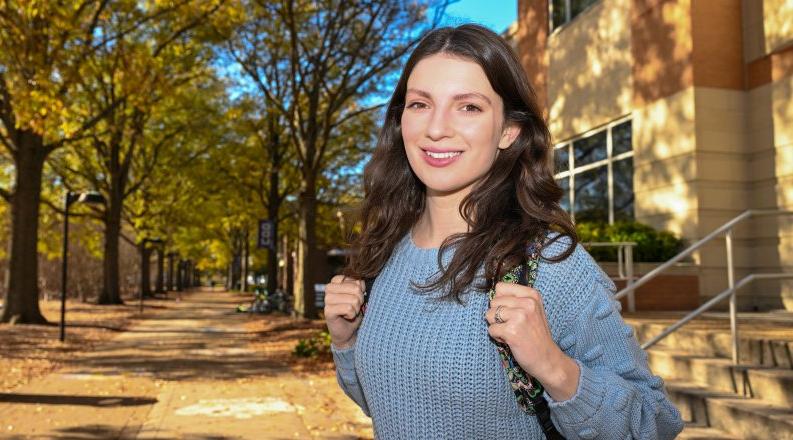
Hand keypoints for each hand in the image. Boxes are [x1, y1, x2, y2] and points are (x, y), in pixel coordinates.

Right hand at [324, 275, 364, 348]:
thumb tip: (360, 285)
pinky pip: (348, 309)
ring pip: (353, 299)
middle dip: (360, 300)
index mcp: (336, 281)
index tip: (356, 297)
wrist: (348, 330)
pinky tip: (346, 317)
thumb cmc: (354, 310)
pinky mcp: (327, 311)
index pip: (357, 280)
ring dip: (356, 309)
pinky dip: (352, 315)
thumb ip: (360, 286)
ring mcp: (327, 299)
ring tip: (350, 312)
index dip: (361, 291)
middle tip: (354, 307)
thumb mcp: (360, 294)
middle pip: (356, 289)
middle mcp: (329, 287)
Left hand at [485, 282, 579, 400]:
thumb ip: (515, 299)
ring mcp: (520, 316)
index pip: (500, 287)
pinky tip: (511, 341)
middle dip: (498, 316)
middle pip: (493, 302)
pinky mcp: (512, 331)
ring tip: (511, 332)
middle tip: (513, 326)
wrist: (547, 359)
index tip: (513, 313)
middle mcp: (527, 303)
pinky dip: (497, 337)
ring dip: (497, 326)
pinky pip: (491, 330)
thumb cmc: (536, 335)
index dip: (501, 302)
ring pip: (489, 315)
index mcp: (532, 294)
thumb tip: (492, 294)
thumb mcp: (533, 310)